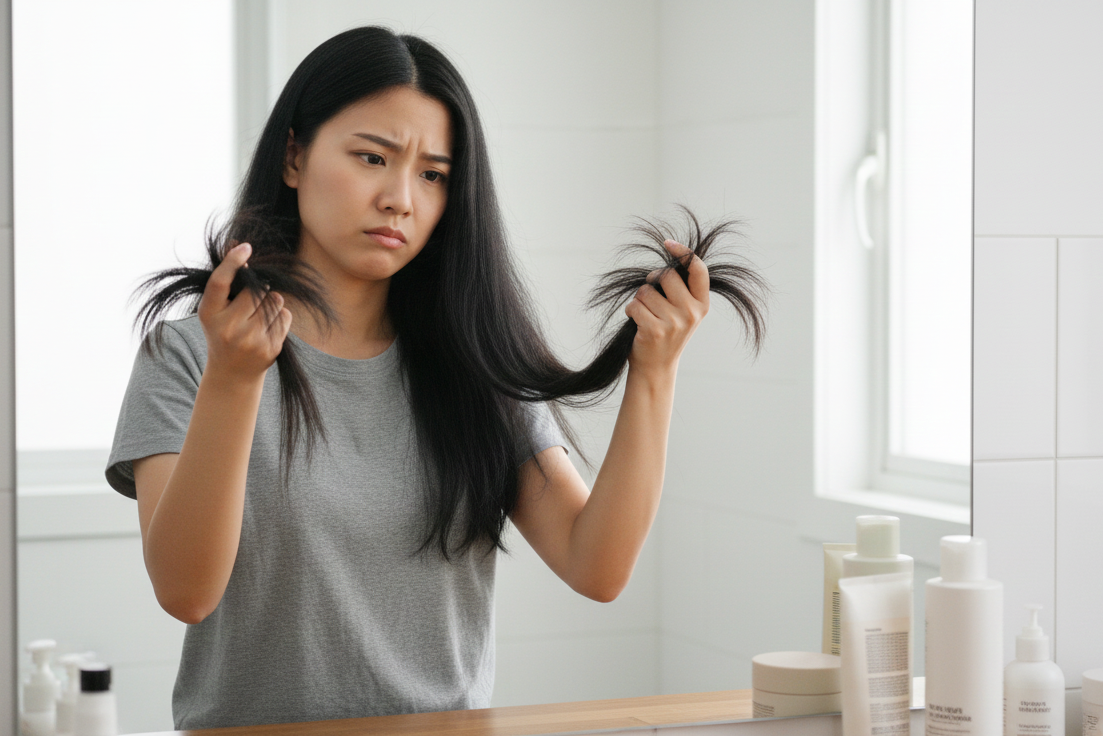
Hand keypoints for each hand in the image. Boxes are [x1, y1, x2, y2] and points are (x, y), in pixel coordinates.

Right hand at [197, 242, 291, 382]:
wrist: (232, 373)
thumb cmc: (222, 333)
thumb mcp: (215, 312)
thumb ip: (226, 287)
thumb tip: (244, 253)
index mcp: (209, 314)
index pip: (220, 283)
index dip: (232, 262)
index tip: (245, 247)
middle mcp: (229, 328)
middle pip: (256, 290)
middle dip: (258, 289)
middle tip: (250, 303)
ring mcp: (250, 340)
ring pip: (275, 300)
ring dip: (272, 302)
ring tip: (258, 316)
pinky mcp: (270, 348)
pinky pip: (285, 315)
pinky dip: (280, 316)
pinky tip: (267, 328)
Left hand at [623, 239, 709, 376]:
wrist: (656, 367)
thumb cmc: (666, 332)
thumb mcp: (683, 312)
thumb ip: (681, 289)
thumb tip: (670, 257)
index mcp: (702, 304)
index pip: (698, 270)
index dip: (683, 252)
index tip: (667, 243)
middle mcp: (692, 312)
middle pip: (666, 275)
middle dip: (652, 280)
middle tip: (650, 295)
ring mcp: (675, 322)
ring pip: (646, 291)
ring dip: (639, 299)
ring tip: (645, 315)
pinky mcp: (656, 330)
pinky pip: (635, 305)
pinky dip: (630, 310)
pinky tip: (636, 322)